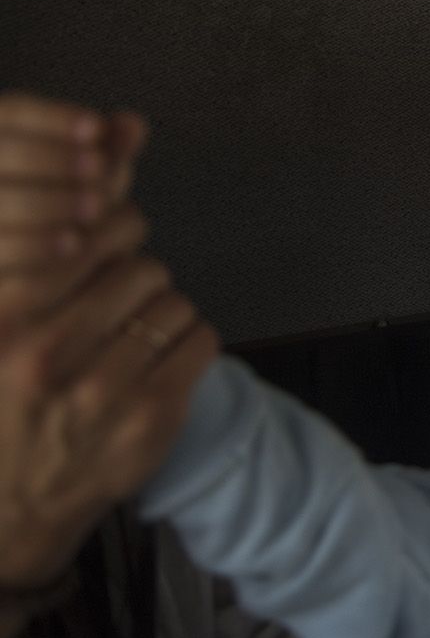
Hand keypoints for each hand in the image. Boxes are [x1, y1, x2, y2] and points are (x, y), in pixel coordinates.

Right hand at [0, 92, 147, 338]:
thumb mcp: (77, 198)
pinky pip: (2, 268)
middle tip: (100, 170)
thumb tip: (134, 124)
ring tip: (96, 208)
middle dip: (49, 159)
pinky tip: (74, 245)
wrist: (31, 336)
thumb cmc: (60, 251)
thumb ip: (100, 159)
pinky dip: (32, 245)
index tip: (98, 127)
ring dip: (45, 201)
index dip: (48, 117)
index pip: (7, 114)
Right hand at [0, 92, 217, 589]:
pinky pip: (201, 342)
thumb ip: (46, 243)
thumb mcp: (0, 320)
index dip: (105, 232)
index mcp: (2, 318)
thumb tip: (122, 129)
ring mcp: (101, 391)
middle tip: (120, 301)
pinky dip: (189, 342)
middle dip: (136, 276)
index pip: (85, 236)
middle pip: (139, 266)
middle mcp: (45, 353)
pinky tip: (159, 359)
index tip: (100, 246)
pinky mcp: (151, 418)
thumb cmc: (5, 397)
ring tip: (133, 336)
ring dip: (162, 312)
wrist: (7, 508)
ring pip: (173, 303)